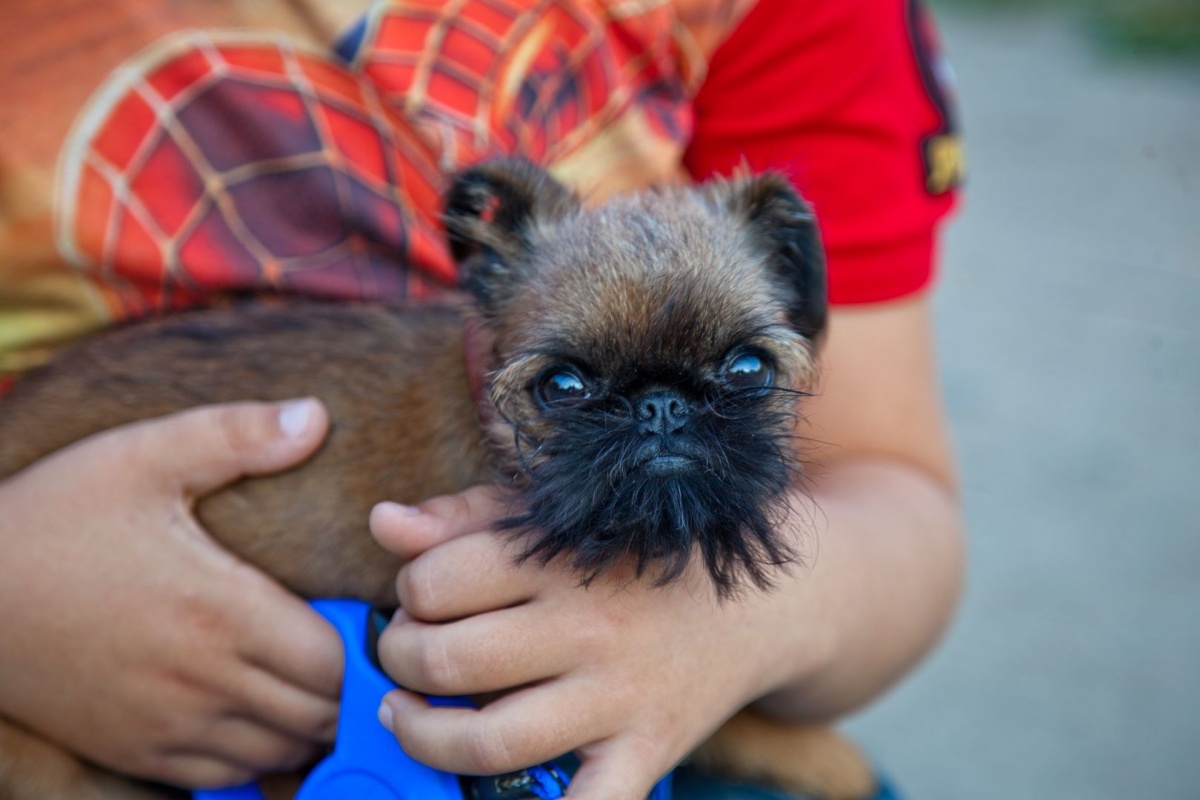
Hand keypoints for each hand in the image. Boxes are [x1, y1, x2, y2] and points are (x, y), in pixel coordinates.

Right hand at [0, 400, 343, 787]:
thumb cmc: (56, 517)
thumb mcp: (142, 455)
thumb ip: (236, 435)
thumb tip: (317, 415)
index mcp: (220, 608)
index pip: (335, 658)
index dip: (364, 642)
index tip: (365, 613)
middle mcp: (203, 678)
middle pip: (318, 710)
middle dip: (348, 684)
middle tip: (348, 645)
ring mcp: (168, 724)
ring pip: (280, 749)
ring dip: (310, 720)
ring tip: (311, 677)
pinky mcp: (136, 750)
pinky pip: (225, 775)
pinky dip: (259, 752)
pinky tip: (258, 710)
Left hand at [370, 487, 797, 799]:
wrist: (761, 600)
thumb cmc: (640, 553)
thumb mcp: (561, 515)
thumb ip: (467, 516)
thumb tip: (383, 524)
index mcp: (562, 556)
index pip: (437, 581)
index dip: (411, 590)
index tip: (424, 595)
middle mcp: (589, 626)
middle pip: (449, 659)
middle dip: (401, 658)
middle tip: (408, 652)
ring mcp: (619, 696)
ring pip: (488, 742)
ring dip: (424, 735)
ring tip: (409, 717)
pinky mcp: (647, 750)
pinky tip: (480, 798)